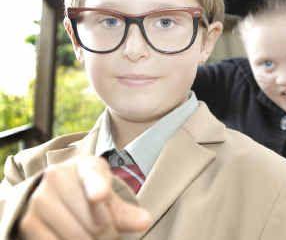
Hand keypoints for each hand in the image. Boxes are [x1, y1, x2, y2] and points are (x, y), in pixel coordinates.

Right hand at [18, 156, 151, 239]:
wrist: (51, 193)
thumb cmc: (88, 193)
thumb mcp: (108, 195)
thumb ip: (125, 211)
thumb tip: (144, 221)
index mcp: (86, 166)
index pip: (93, 177)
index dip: (98, 188)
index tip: (99, 197)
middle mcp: (58, 177)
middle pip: (95, 223)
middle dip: (107, 236)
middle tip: (109, 234)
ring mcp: (40, 199)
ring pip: (76, 238)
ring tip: (92, 236)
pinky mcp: (27, 221)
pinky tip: (74, 238)